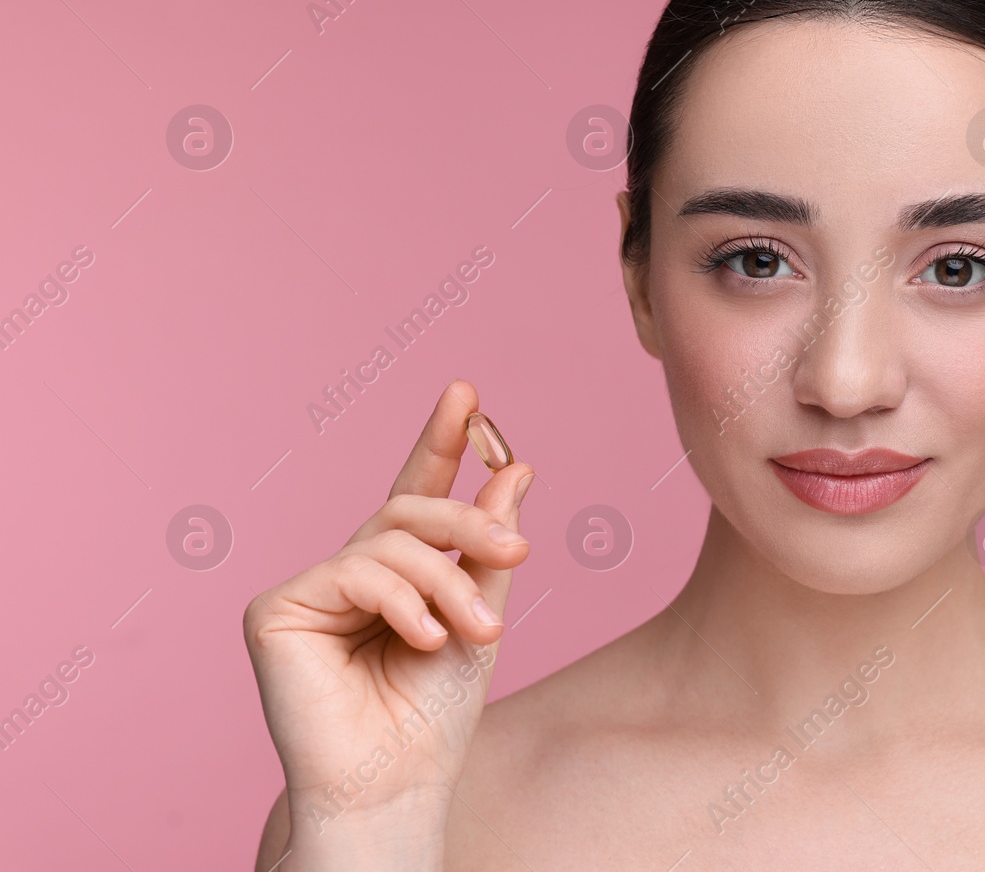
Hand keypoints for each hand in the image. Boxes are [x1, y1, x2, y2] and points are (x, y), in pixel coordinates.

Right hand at [244, 380, 532, 863]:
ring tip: (478, 632)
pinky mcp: (276, 610)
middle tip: (518, 554)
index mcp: (397, 572)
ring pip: (390, 540)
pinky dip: (402, 600)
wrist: (398, 782)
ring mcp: (310, 588)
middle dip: (469, 522)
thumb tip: (516, 466)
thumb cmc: (433, 714)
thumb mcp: (480, 613)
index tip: (468, 392)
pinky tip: (424, 640)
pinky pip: (353, 570)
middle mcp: (349, 572)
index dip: (441, 443)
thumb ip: (489, 543)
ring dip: (449, 582)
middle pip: (410, 509)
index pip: (417, 493)